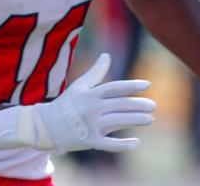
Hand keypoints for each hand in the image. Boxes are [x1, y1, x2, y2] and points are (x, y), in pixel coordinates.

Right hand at [27, 53, 155, 153]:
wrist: (45, 126)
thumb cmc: (67, 103)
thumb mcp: (80, 85)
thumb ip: (96, 72)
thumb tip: (106, 55)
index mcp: (91, 94)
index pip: (115, 88)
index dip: (132, 86)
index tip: (147, 85)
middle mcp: (92, 109)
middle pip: (120, 105)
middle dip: (139, 105)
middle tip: (153, 105)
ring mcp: (90, 125)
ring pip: (118, 121)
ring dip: (136, 120)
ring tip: (150, 119)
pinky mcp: (88, 141)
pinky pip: (108, 144)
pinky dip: (123, 145)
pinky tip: (136, 142)